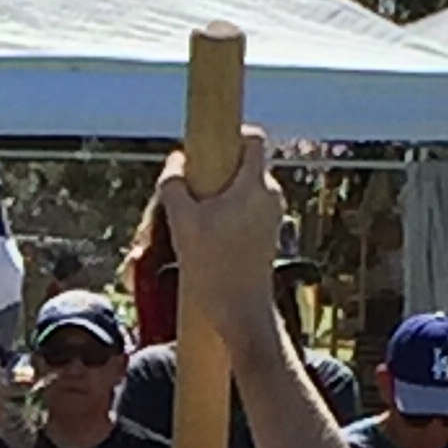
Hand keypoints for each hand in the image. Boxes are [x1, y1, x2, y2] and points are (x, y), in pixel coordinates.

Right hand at [154, 129, 283, 353]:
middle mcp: (270, 196)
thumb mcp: (182, 222)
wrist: (240, 313)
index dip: (232, 133)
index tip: (209, 145)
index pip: (253, 138)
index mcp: (254, 186)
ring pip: (244, 191)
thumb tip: (176, 160)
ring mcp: (273, 217)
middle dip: (217, 173)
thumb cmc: (213, 268)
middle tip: (191, 191)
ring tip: (193, 221)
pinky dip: (228, 216)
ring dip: (220, 198)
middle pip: (243, 166)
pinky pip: (247, 212)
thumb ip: (174, 185)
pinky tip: (206, 239)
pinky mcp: (269, 236)